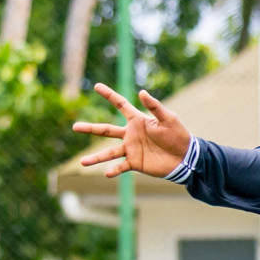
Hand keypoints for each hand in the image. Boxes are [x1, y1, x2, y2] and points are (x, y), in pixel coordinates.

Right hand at [74, 85, 191, 178]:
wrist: (185, 157)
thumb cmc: (178, 135)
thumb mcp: (168, 118)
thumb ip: (155, 107)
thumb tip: (142, 92)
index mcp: (137, 120)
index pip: (120, 104)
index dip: (109, 95)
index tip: (96, 86)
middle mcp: (130, 134)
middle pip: (106, 130)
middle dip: (90, 129)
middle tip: (75, 127)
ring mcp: (132, 149)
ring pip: (109, 153)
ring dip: (96, 158)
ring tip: (82, 163)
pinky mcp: (136, 163)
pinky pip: (122, 166)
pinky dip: (114, 170)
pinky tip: (107, 173)